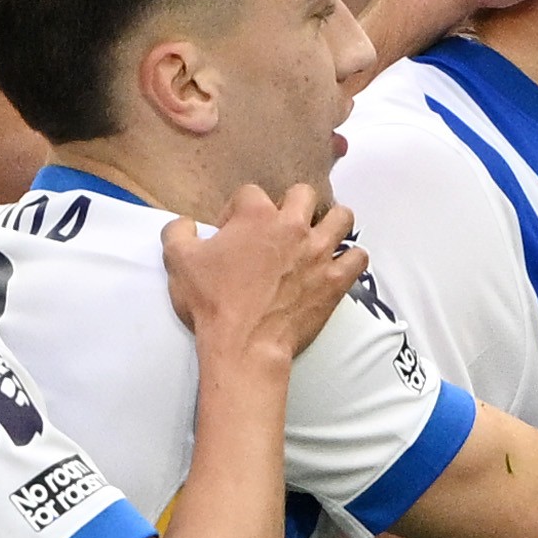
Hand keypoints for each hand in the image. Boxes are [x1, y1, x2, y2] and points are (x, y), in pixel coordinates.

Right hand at [164, 184, 369, 361]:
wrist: (244, 345)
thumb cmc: (212, 302)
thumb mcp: (178, 261)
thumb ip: (178, 232)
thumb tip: (185, 223)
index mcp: (256, 215)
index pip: (250, 193)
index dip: (238, 210)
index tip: (233, 232)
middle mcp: (293, 226)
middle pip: (304, 194)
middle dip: (292, 205)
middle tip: (280, 228)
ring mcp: (319, 252)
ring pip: (342, 218)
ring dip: (331, 223)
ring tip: (318, 237)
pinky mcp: (335, 280)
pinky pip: (359, 257)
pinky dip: (351, 259)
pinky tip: (337, 266)